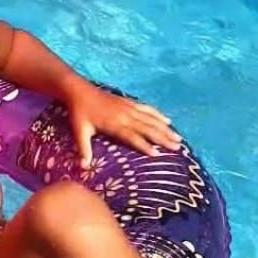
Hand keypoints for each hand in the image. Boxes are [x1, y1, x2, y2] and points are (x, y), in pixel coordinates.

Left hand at [66, 81, 181, 169]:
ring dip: (165, 128)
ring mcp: (128, 107)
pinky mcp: (129, 102)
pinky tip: (167, 121)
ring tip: (178, 138)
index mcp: (114, 124)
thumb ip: (83, 149)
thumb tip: (83, 167)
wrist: (79, 91)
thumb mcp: (79, 132)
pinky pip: (147, 109)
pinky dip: (158, 115)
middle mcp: (125, 115)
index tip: (157, 153)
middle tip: (177, 147)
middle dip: (163, 138)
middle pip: (148, 128)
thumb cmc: (78, 114)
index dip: (144, 145)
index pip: (132, 136)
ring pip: (151, 119)